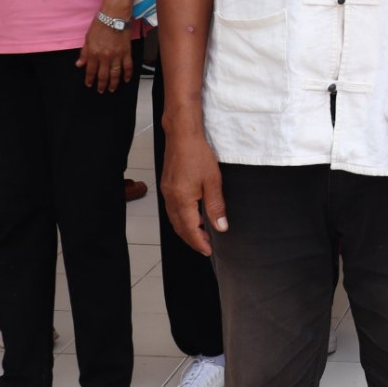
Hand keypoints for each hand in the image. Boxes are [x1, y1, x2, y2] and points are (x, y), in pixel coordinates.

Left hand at [76, 18, 133, 92]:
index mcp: (94, 53)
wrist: (114, 16)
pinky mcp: (126, 52)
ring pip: (115, 74)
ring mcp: (117, 55)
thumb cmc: (100, 24)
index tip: (89, 84)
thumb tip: (80, 64)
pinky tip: (125, 79)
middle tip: (101, 90)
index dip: (90, 79)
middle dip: (101, 85)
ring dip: (113, 83)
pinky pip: (128, 66)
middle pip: (103, 75)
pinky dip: (127, 74)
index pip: (91, 70)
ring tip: (112, 89)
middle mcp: (105, 56)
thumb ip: (84, 53)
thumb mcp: (87, 38)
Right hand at [162, 131, 225, 256]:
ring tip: (202, 235)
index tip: (208, 251)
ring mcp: (167, 192)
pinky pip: (172, 209)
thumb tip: (221, 226)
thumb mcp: (213, 181)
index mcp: (182, 199)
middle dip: (192, 240)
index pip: (190, 229)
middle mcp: (170, 198)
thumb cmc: (197, 154)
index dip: (199, 242)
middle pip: (180, 228)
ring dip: (187, 230)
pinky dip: (182, 218)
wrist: (182, 135)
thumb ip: (216, 206)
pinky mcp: (167, 186)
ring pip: (175, 219)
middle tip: (205, 247)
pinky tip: (193, 216)